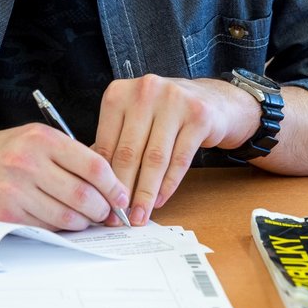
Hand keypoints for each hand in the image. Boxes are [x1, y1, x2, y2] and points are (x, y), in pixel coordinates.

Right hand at [0, 124, 130, 230]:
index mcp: (41, 139)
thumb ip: (66, 154)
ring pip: (68, 216)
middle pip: (84, 195)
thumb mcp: (32, 138)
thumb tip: (107, 178)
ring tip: (85, 218)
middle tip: (107, 213)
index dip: (114, 185)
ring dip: (83, 222)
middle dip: (102, 209)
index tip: (121, 196)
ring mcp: (16, 191)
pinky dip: (60, 228)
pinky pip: (46, 228)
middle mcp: (28, 163)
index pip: (93, 165)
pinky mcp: (6, 215)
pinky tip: (61, 221)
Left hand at [93, 75, 258, 225]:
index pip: (106, 142)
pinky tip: (160, 199)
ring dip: (146, 193)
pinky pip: (180, 159)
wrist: (212, 100)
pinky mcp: (198, 116)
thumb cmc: (164, 113)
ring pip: (155, 158)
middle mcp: (145, 91)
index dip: (103, 178)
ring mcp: (174, 101)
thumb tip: (96, 185)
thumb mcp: (134, 119)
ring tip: (140, 214)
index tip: (102, 203)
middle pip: (129, 152)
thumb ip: (115, 143)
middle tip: (120, 216)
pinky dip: (168, 184)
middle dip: (123, 190)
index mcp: (119, 92)